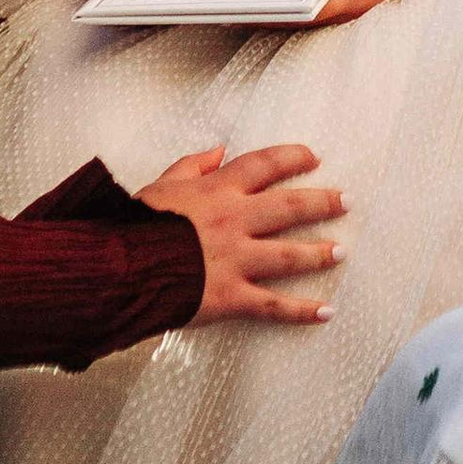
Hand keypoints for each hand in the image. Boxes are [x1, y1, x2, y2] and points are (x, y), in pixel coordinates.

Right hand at [139, 140, 345, 323]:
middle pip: (289, 207)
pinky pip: (273, 306)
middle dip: (321, 202)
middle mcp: (234, 222)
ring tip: (340, 252)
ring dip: (318, 253)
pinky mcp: (231, 296)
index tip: (313, 156)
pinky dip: (301, 311)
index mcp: (216, 192)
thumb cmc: (133, 225)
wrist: (117, 267)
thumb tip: (217, 151)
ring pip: (288, 255)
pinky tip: (326, 312)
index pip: (264, 165)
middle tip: (345, 201)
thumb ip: (190, 166)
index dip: (292, 157)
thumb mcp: (160, 185)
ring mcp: (236, 260)